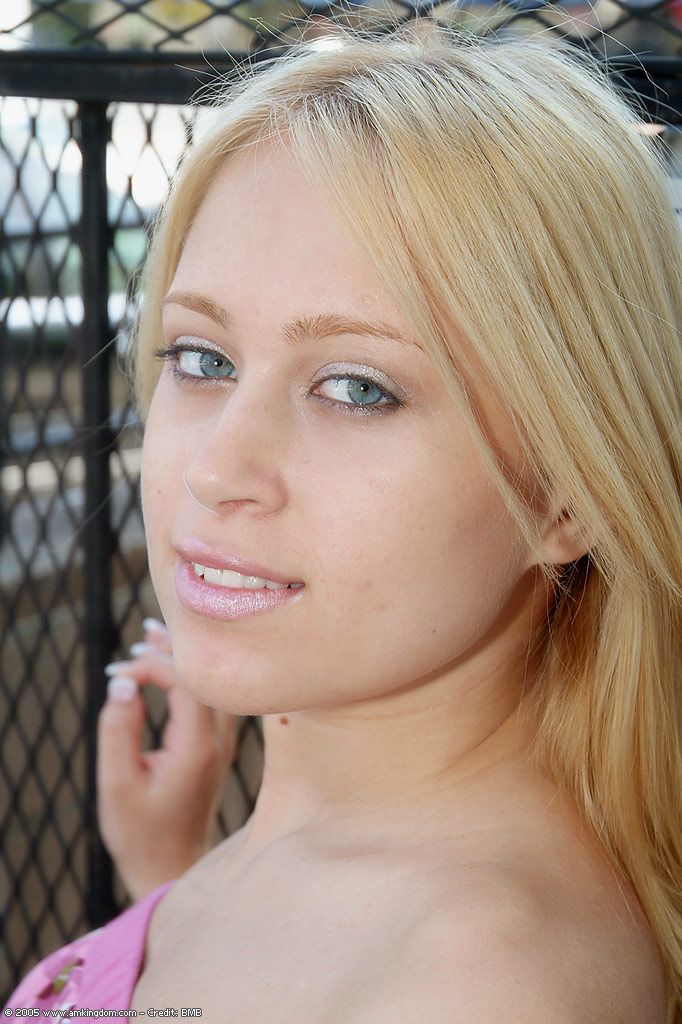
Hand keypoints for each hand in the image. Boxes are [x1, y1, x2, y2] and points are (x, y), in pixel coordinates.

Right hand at [97, 619, 237, 901]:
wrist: (171, 868)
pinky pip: (210, 698)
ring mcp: (223, 743)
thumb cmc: (140, 832)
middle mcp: (220, 740)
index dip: (153, 666)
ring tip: (148, 636)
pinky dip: (189, 678)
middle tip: (136, 643)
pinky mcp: (217, 746)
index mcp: (198, 747)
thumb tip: (123, 683)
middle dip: (172, 652)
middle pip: (207, 677)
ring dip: (183, 661)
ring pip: (212, 685)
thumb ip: (118, 730)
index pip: (188, 683)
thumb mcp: (117, 783)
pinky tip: (165, 666)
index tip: (117, 676)